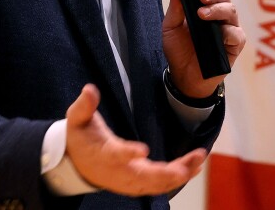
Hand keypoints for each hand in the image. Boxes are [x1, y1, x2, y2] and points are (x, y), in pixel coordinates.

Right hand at [65, 84, 205, 195]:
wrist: (75, 166)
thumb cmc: (80, 138)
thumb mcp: (76, 120)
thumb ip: (84, 106)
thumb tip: (89, 89)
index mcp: (102, 154)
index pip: (115, 155)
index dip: (128, 153)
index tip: (143, 150)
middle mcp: (117, 171)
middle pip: (142, 176)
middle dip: (166, 173)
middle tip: (186, 166)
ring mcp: (128, 180)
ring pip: (155, 183)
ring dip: (178, 174)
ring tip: (199, 161)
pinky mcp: (136, 184)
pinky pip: (159, 185)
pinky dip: (177, 179)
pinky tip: (195, 168)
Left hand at [162, 0, 245, 97]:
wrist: (183, 77)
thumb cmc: (179, 51)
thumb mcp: (170, 29)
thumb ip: (174, 9)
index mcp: (206, 8)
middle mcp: (220, 16)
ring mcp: (229, 29)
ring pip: (232, 11)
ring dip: (218, 10)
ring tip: (202, 15)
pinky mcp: (235, 45)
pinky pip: (237, 34)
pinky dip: (229, 31)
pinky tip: (220, 33)